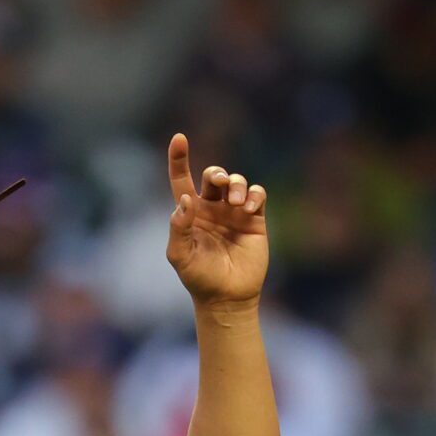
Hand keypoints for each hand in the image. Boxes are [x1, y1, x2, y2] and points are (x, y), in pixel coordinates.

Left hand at [166, 133, 268, 309]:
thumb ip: (178, 228)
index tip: (179, 138)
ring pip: (237, 182)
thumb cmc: (199, 278)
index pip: (181, 179)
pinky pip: (258, 195)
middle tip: (222, 183)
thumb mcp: (180, 256)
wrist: (227, 297)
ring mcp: (234, 212)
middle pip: (214, 176)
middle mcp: (212, 208)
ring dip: (238, 184)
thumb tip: (186, 200)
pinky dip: (255, 195)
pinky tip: (250, 207)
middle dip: (218, 173)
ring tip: (238, 203)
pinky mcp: (255, 220)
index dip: (179, 159)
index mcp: (190, 213)